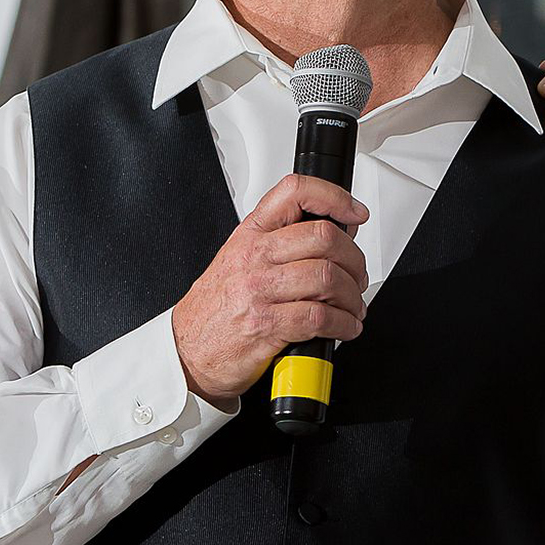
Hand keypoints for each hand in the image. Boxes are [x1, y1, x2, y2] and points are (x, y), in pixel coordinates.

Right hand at [171, 175, 370, 402]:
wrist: (187, 351)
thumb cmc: (216, 308)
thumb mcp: (241, 260)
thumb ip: (283, 243)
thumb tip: (338, 232)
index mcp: (250, 234)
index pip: (295, 192)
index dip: (333, 197)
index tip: (354, 212)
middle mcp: (254, 256)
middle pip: (324, 238)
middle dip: (354, 259)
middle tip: (357, 275)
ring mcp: (258, 290)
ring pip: (328, 277)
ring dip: (352, 296)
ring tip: (352, 306)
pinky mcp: (266, 325)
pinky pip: (320, 317)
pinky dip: (343, 324)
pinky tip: (344, 327)